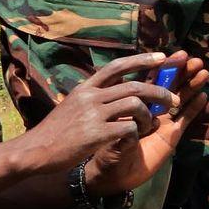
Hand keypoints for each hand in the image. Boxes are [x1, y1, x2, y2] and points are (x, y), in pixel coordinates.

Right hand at [18, 52, 181, 178]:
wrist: (34, 151)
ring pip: (136, 105)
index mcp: (86, 88)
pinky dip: (137, 132)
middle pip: (135, 86)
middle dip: (160, 92)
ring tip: (149, 125)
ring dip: (149, 116)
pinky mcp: (96, 134)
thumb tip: (118, 89)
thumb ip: (94, 96)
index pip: (117, 66)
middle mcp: (90, 97)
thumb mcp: (73, 105)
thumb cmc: (57, 131)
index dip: (142, 59)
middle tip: (173, 101)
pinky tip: (134, 138)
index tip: (163, 57)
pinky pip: (129, 128)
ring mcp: (93, 114)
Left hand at [86, 53, 208, 195]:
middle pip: (170, 85)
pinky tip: (202, 96)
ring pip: (182, 98)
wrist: (112, 172)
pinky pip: (186, 118)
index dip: (162, 67)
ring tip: (202, 72)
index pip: (151, 79)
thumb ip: (119, 111)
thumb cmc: (105, 147)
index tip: (171, 55)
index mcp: (135, 102)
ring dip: (192, 85)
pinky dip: (194, 107)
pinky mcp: (172, 135)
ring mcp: (164, 120)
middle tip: (192, 59)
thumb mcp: (109, 125)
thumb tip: (127, 96)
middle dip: (182, 72)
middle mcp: (152, 108)